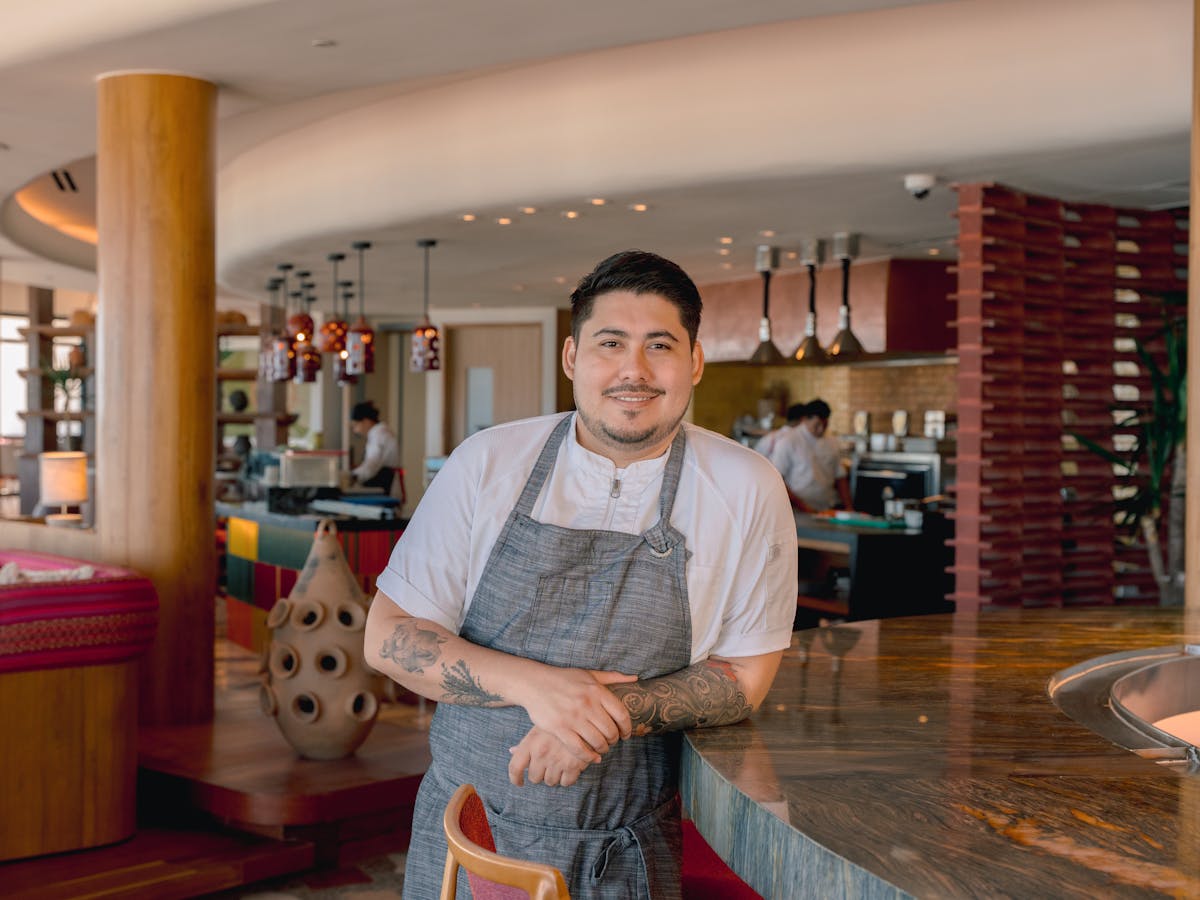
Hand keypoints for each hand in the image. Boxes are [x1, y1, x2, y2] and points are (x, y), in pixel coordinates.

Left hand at [508, 726, 593, 786]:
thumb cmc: (560, 720)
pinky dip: (568, 778)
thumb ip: (527, 742)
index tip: (519, 782)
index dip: (515, 778)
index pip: (515, 767)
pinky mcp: (573, 766)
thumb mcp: (541, 727)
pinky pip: (566, 782)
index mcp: (531, 742)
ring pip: (550, 781)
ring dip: (554, 776)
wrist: (585, 716)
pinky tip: (571, 768)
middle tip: (548, 766)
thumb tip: (512, 751)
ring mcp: (556, 760)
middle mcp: (541, 753)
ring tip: (561, 764)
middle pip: (534, 777)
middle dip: (540, 774)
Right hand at [517, 667, 634, 762]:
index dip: (626, 728)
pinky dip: (588, 757)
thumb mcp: (589, 674)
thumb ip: (612, 677)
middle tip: (611, 742)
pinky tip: (592, 757)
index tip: (625, 734)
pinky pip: (579, 748)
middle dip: (614, 740)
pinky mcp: (560, 728)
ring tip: (601, 748)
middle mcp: (587, 703)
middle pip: (610, 731)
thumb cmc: (564, 679)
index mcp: (596, 690)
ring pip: (597, 741)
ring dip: (602, 749)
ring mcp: (573, 717)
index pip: (621, 714)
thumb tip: (635, 678)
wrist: (535, 683)